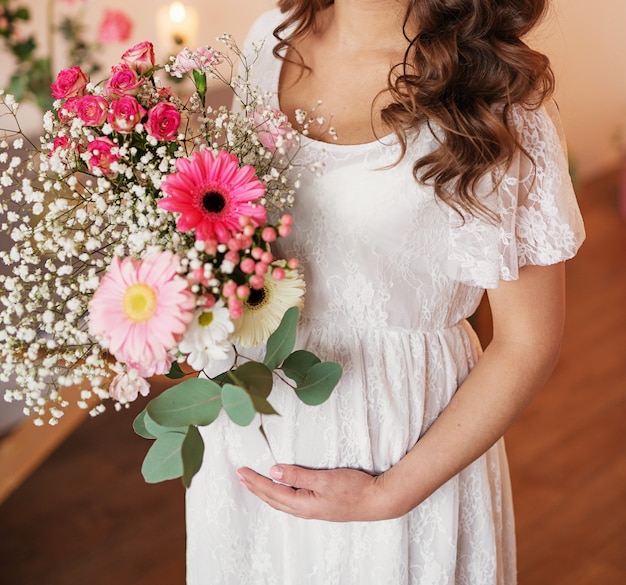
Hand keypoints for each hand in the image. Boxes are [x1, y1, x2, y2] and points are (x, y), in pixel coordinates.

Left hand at [237, 464, 392, 521]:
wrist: (376, 501)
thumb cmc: (354, 489)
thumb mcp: (324, 479)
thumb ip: (298, 475)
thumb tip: (274, 471)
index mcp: (303, 504)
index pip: (272, 491)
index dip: (255, 481)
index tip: (241, 471)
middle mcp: (304, 510)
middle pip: (273, 499)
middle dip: (255, 488)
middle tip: (240, 476)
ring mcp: (312, 510)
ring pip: (281, 502)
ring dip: (265, 492)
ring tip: (253, 485)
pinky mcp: (319, 507)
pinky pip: (290, 502)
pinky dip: (278, 495)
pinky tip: (279, 492)